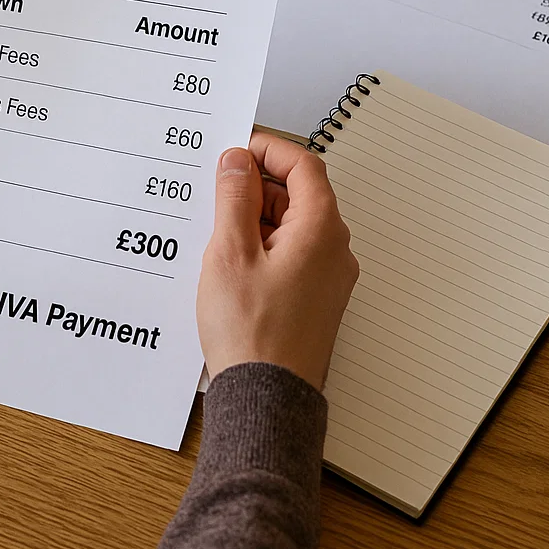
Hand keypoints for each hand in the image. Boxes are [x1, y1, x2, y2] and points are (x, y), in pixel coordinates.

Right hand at [197, 130, 358, 389]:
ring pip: (292, 227)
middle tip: (216, 190)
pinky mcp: (313, 300)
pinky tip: (229, 263)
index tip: (236, 150)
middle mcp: (334, 251)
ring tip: (214, 233)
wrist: (267, 398)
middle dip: (256, 186)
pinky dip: (261, 247)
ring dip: (255, 219)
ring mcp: (327, 278)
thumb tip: (236, 162)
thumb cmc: (252, 333)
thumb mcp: (230, 253)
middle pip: (299, 195)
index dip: (268, 150)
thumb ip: (234, 198)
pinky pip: (290, 256)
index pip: (304, 165)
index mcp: (320, 230)